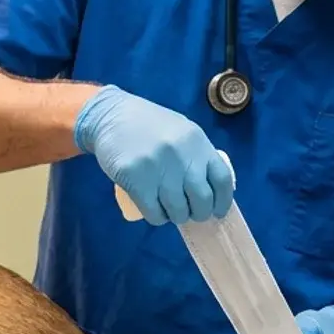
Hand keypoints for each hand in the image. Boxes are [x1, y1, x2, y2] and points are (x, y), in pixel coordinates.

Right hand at [74, 85, 234, 224]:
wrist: (110, 116)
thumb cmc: (148, 125)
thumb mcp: (181, 131)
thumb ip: (196, 155)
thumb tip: (210, 189)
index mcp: (197, 142)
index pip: (222, 179)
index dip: (223, 201)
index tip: (218, 211)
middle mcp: (182, 156)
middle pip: (202, 200)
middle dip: (199, 213)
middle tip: (191, 213)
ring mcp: (159, 169)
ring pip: (178, 211)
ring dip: (176, 216)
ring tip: (169, 209)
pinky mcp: (136, 181)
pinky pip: (155, 213)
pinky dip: (158, 217)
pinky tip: (154, 209)